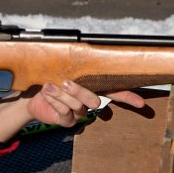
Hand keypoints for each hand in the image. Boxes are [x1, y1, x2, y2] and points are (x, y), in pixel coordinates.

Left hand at [0, 80, 145, 142]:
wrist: (31, 96)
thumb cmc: (50, 80)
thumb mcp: (63, 70)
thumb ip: (76, 67)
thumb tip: (86, 51)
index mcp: (93, 89)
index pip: (116, 93)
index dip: (129, 97)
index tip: (142, 103)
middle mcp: (88, 104)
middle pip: (93, 101)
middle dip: (79, 91)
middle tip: (66, 82)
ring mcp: (79, 114)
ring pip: (76, 106)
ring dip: (60, 94)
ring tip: (48, 85)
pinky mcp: (66, 121)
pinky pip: (63, 112)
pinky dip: (54, 101)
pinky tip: (46, 93)